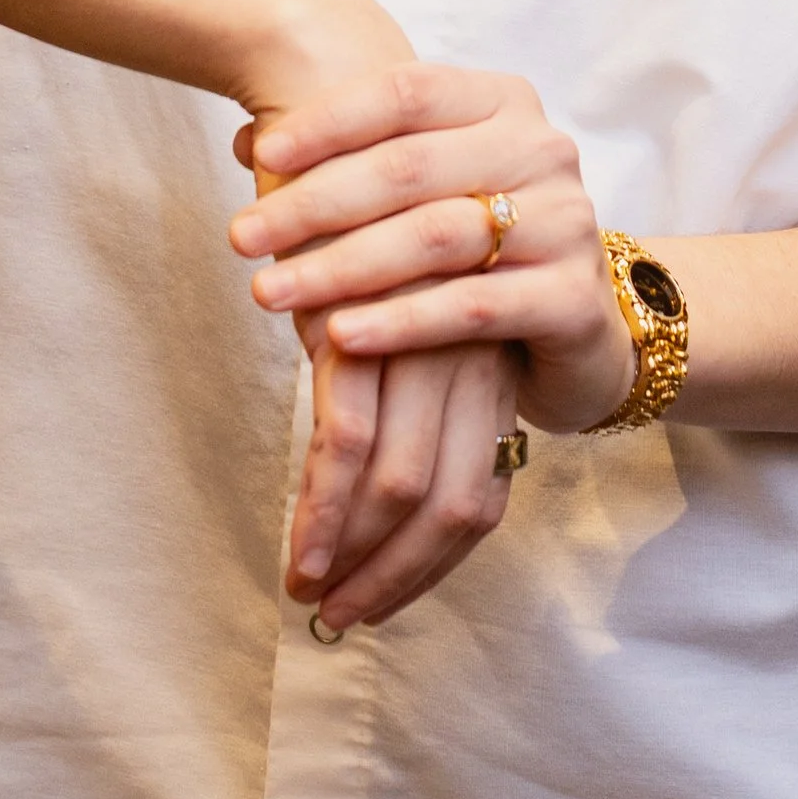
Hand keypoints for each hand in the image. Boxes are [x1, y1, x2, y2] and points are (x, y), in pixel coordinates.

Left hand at [232, 64, 634, 436]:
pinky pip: (471, 306)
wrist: (578, 326)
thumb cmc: (485, 242)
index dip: (331, 119)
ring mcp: (566, 221)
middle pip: (411, 165)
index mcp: (504, 101)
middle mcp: (542, 148)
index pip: (407, 91)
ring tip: (272, 291)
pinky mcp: (573, 298)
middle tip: (242, 235)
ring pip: (436, 235)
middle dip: (315, 203)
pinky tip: (341, 335)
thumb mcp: (429, 187)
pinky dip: (400, 320)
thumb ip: (356, 156)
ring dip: (342, 265)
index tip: (263, 154)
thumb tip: (247, 138)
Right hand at [286, 326, 523, 629]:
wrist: (322, 184)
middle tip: (339, 615)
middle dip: (392, 575)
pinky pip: (349, 445)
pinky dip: (327, 511)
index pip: (483, 500)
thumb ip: (411, 434)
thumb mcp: (405, 359)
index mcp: (493, 381)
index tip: (383, 607)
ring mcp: (425, 348)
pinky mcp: (363, 335)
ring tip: (307, 590)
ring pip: (402, 484)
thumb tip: (378, 543)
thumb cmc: (361, 296)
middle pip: (450, 503)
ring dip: (353, 554)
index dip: (433, 567)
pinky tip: (304, 550)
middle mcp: (474, 365)